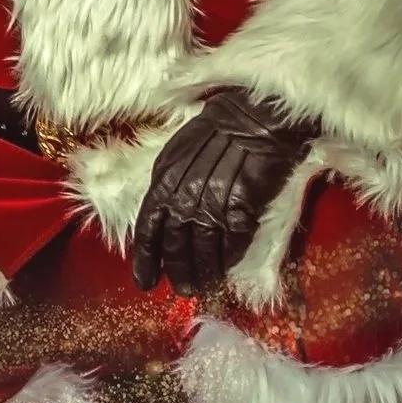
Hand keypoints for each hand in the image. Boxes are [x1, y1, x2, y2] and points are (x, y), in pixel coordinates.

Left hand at [130, 87, 317, 295]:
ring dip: (203, 271)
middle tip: (181, 289)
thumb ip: (169, 186)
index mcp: (165, 177)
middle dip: (176, 270)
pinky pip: (233, 240)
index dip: (146, 257)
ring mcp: (216, 199)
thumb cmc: (216, 130)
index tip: (144, 281)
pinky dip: (228, 258)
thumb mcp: (179, 152)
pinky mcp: (244, 203)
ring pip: (203, 247)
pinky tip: (226, 267)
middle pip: (175, 242)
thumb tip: (165, 223)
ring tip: (203, 287)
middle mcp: (186, 191)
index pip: (149, 226)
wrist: (256, 113)